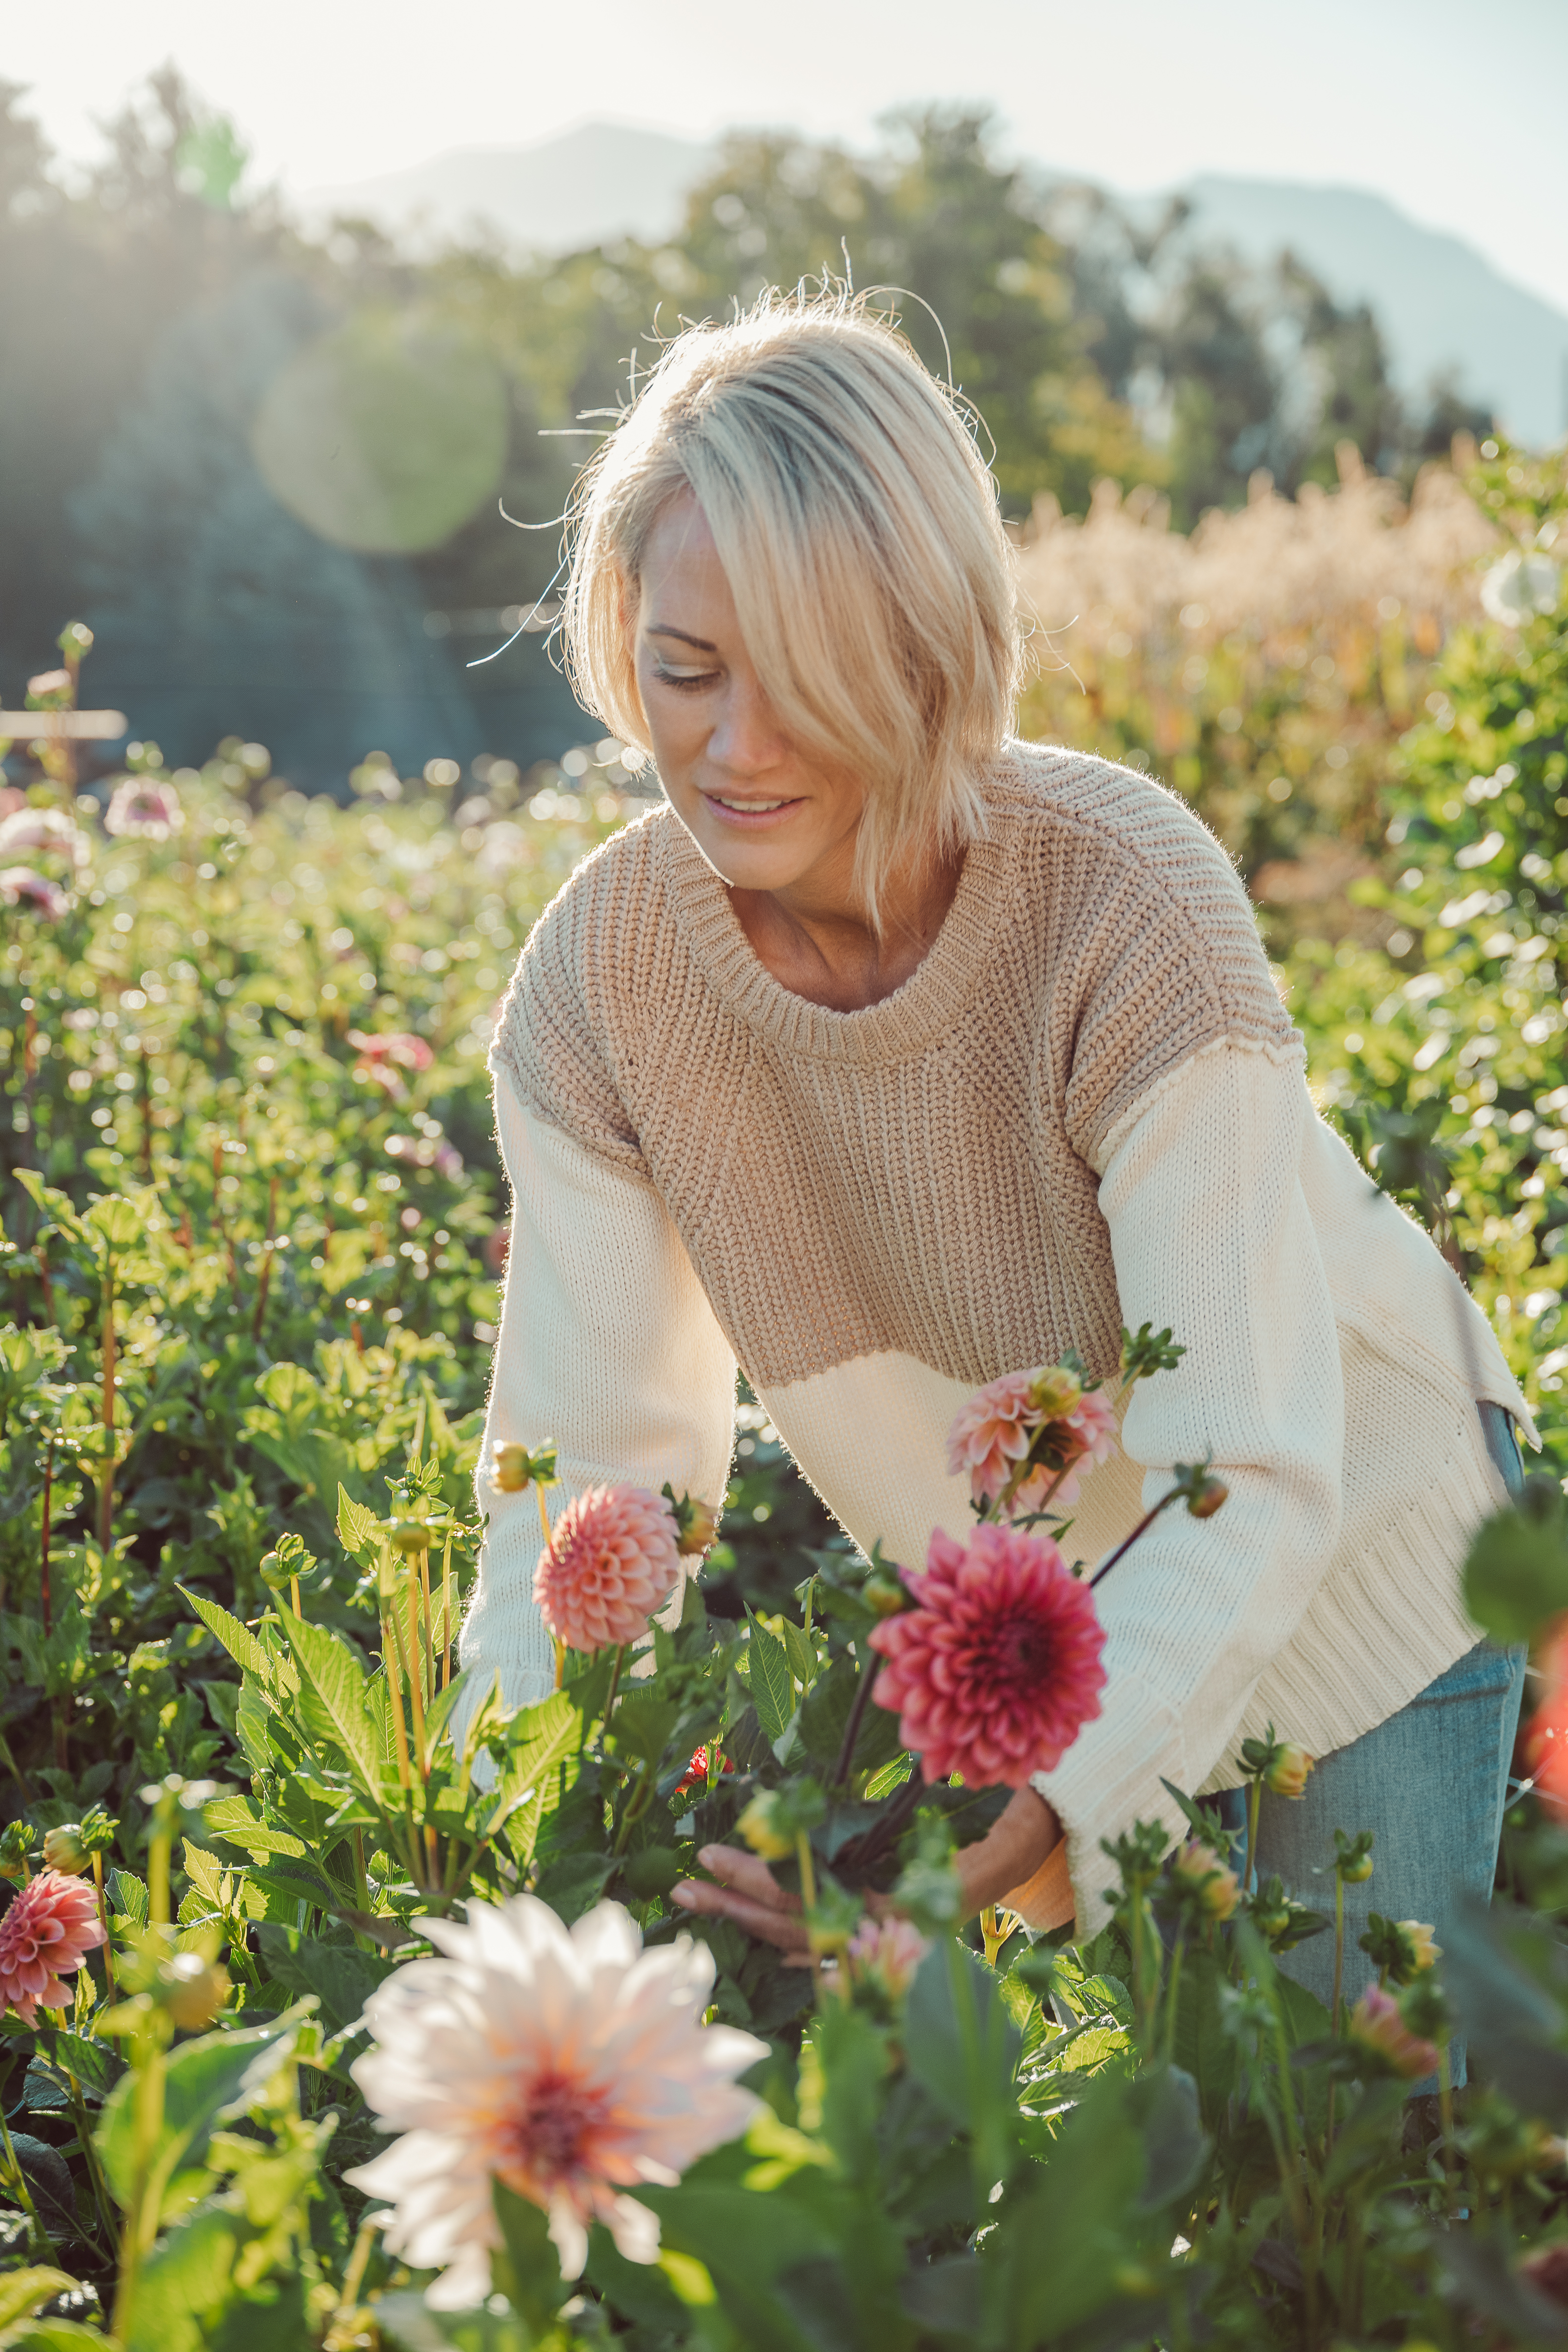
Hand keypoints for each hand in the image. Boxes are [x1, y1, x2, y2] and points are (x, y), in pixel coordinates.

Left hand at [670, 1785, 1063, 1958]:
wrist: (1011, 1858)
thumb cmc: (972, 1823)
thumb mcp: (937, 1816)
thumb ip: (890, 1819)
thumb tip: (825, 1802)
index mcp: (890, 1904)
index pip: (806, 1896)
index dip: (756, 1879)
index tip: (712, 1858)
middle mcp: (876, 1933)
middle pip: (790, 1923)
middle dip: (734, 1905)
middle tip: (683, 1885)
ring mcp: (873, 1943)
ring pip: (796, 1938)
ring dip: (744, 1919)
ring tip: (697, 1898)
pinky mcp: (871, 1940)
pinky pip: (816, 1948)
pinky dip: (780, 1941)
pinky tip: (746, 1931)